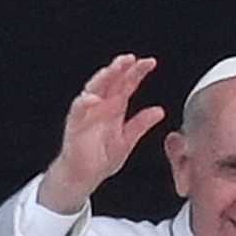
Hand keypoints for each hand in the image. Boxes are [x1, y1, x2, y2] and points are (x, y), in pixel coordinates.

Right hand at [38, 54, 166, 213]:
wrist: (83, 177)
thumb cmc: (102, 158)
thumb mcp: (127, 141)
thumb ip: (141, 124)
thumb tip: (160, 110)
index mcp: (115, 107)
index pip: (126, 84)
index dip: (137, 72)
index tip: (149, 62)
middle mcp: (101, 105)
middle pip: (110, 81)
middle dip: (119, 68)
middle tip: (130, 59)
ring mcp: (87, 113)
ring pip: (94, 89)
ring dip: (103, 78)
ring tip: (113, 69)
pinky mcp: (75, 124)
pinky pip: (78, 109)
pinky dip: (85, 102)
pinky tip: (94, 98)